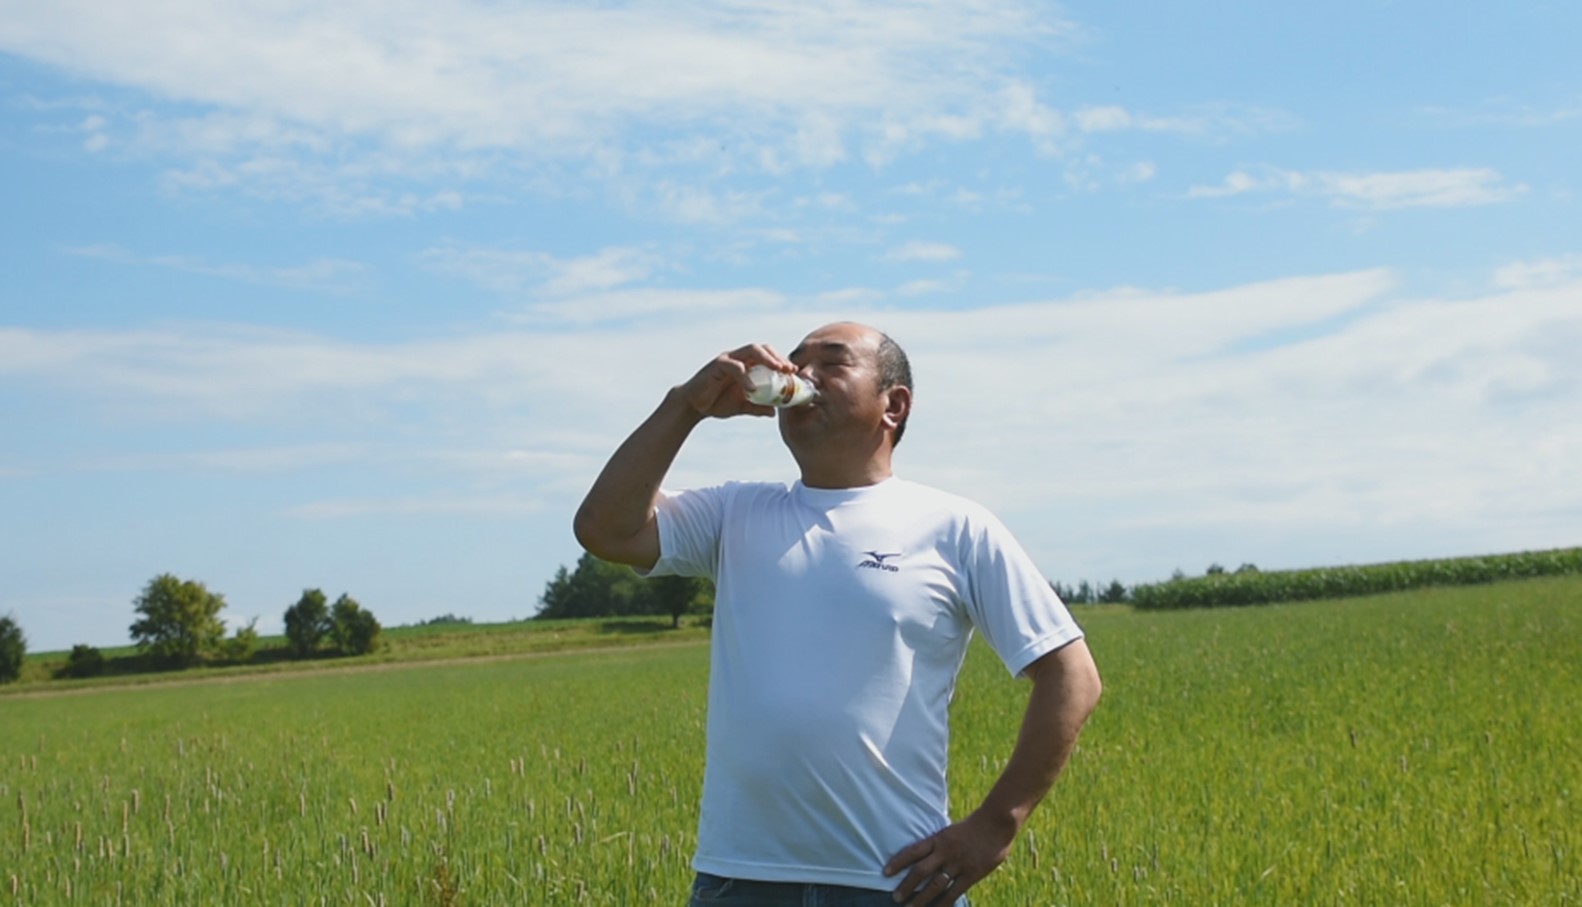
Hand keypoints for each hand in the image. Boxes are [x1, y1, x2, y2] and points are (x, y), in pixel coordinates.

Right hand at [677, 343, 794, 418]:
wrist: (694, 406)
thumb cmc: (718, 402)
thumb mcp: (742, 406)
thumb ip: (757, 407)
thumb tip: (773, 413)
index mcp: (746, 365)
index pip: (768, 356)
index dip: (782, 361)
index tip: (794, 372)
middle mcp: (738, 358)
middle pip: (762, 348)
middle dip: (778, 357)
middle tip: (789, 370)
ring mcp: (727, 360)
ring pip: (750, 350)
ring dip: (767, 359)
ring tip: (778, 371)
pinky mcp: (716, 365)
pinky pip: (733, 366)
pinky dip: (745, 376)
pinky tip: (752, 389)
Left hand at [882, 810, 1015, 904]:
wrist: (996, 823)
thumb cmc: (973, 826)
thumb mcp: (950, 831)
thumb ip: (938, 844)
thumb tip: (925, 856)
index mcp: (938, 839)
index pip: (913, 851)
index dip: (898, 862)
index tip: (886, 872)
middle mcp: (945, 852)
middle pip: (920, 871)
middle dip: (906, 886)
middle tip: (895, 898)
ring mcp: (958, 864)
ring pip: (935, 885)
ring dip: (921, 898)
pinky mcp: (971, 874)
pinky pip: (955, 892)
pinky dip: (944, 903)